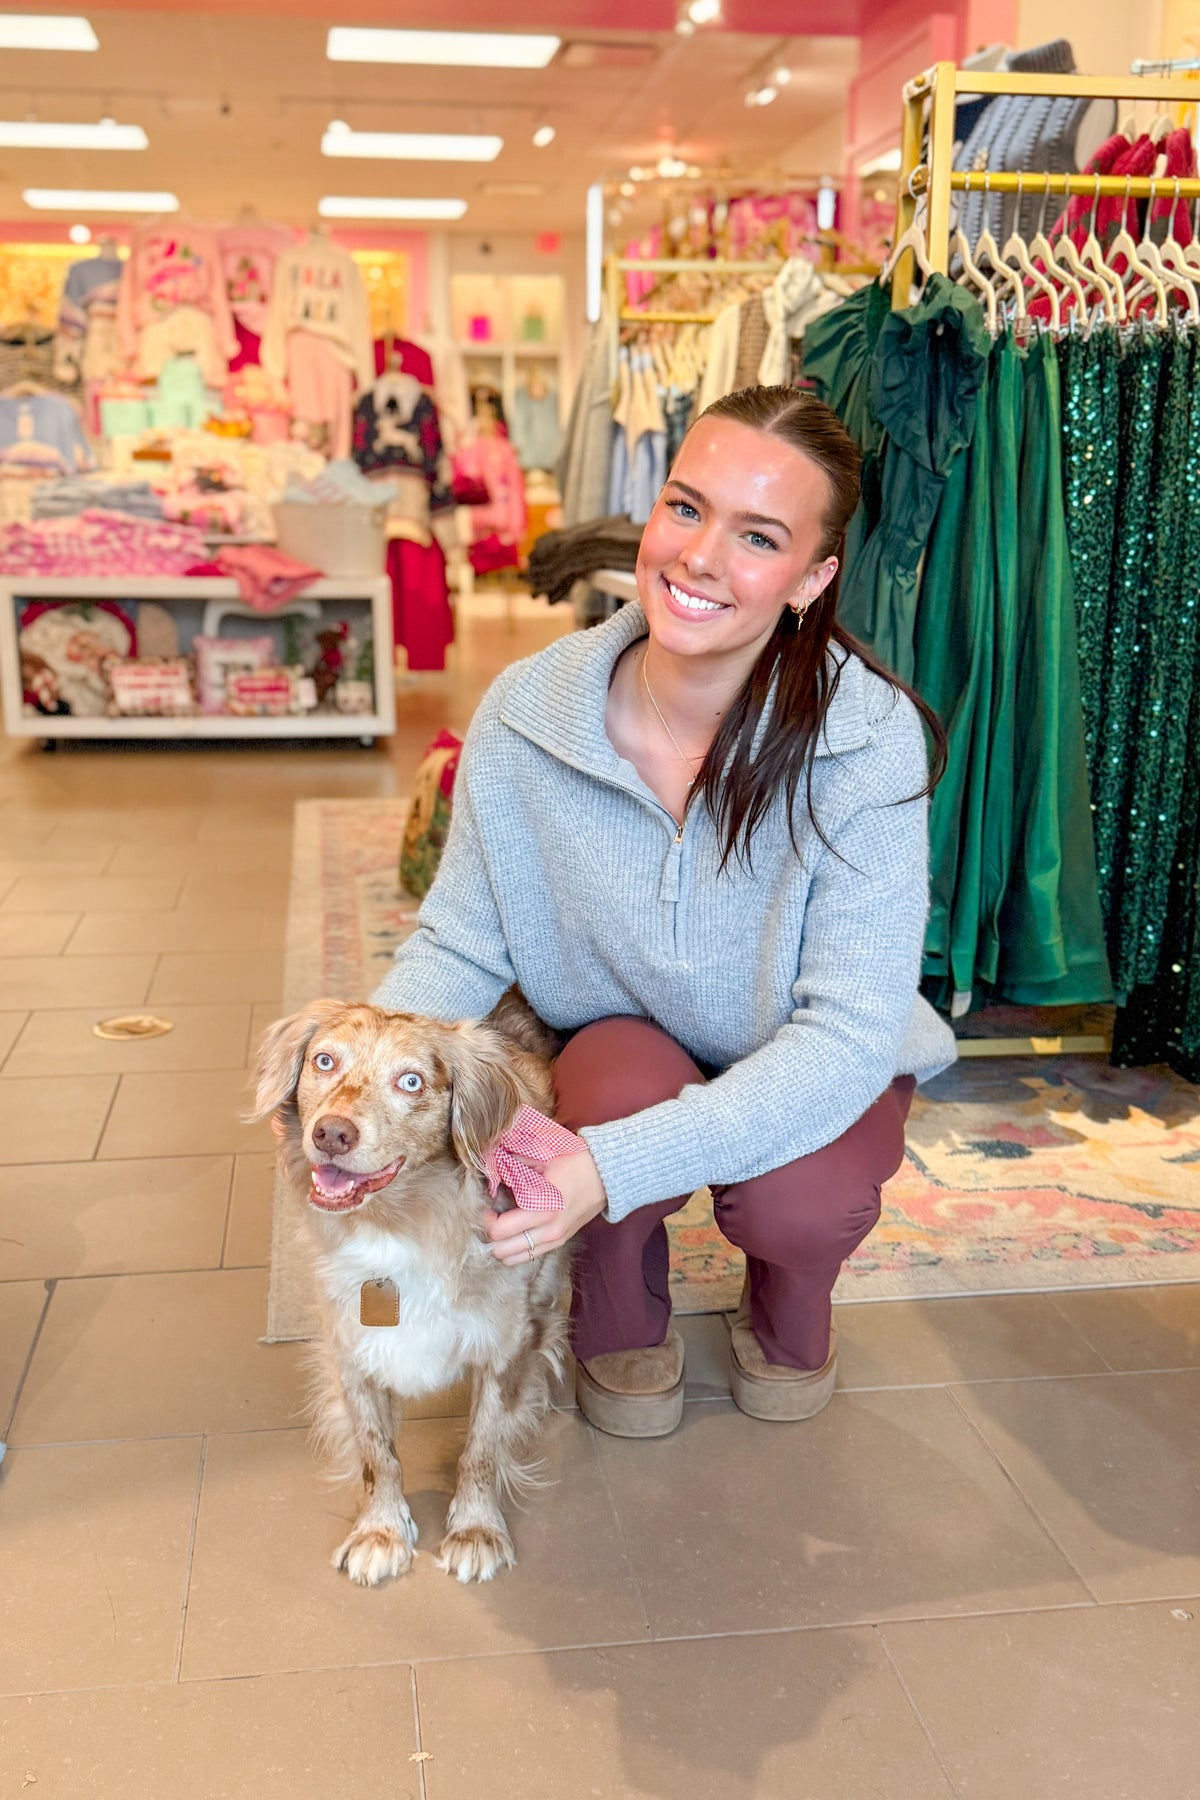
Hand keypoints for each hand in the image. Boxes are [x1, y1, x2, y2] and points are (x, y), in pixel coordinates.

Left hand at [485, 1146, 606, 1265]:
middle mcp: (548, 1231)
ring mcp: (555, 1239)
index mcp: (542, 1210)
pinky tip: (516, 1231)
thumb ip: (512, 1164)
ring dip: (502, 1245)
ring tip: (501, 1226)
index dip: (485, 1218)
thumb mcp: (542, 1158)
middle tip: (490, 1216)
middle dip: (490, 1235)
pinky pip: (529, 1256)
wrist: (607, 1174)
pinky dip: (516, 1248)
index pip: (499, 1231)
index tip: (486, 1205)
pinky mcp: (560, 1241)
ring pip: (513, 1259)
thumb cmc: (575, 1163)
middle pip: (502, 1251)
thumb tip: (488, 1166)